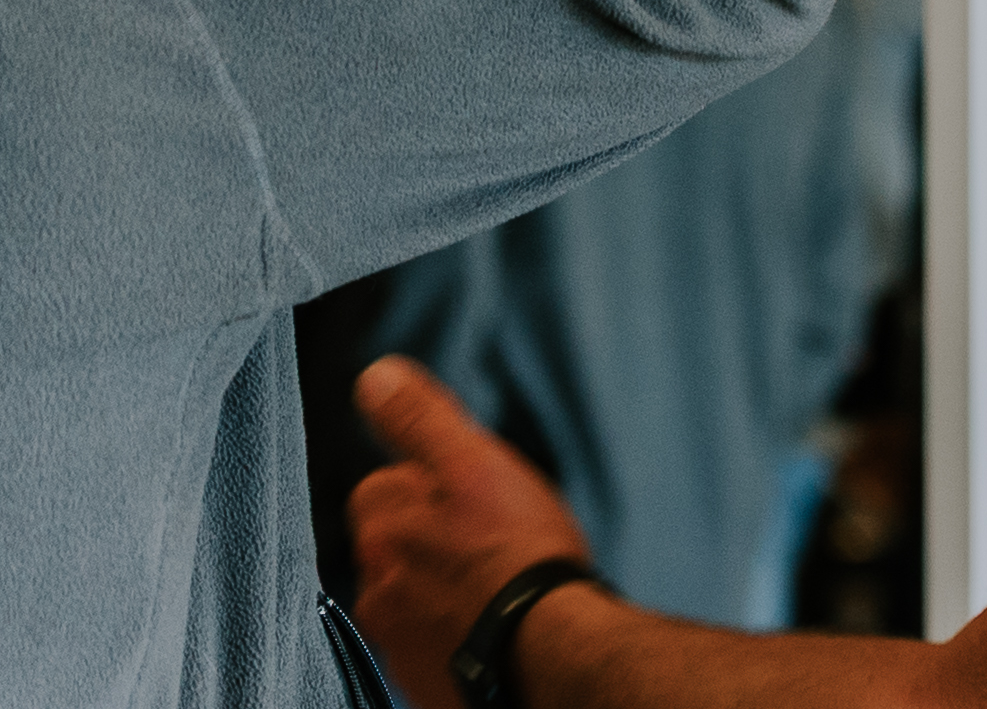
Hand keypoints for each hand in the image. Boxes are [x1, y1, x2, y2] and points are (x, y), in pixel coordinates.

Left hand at [350, 357, 595, 708]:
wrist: (545, 654)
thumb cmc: (517, 555)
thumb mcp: (476, 464)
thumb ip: (421, 419)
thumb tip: (374, 377)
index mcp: (382, 526)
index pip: (384, 485)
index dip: (432, 482)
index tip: (474, 493)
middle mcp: (373, 585)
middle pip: (396, 540)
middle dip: (432, 535)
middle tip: (492, 537)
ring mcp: (393, 638)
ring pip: (411, 590)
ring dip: (441, 583)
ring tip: (496, 583)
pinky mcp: (417, 677)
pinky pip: (427, 638)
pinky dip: (451, 627)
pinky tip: (490, 621)